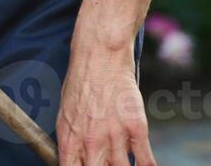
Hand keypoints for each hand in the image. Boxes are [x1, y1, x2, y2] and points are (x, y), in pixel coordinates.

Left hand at [56, 32, 152, 164]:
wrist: (100, 55)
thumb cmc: (80, 82)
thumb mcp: (66, 113)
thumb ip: (72, 141)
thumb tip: (77, 160)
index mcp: (69, 139)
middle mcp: (91, 142)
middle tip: (106, 164)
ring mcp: (114, 135)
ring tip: (122, 162)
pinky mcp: (136, 127)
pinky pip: (145, 160)